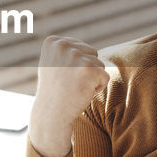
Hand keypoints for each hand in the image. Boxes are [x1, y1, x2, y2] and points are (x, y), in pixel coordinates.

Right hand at [28, 36, 108, 156]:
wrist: (51, 114)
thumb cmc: (54, 91)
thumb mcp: (52, 64)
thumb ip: (64, 51)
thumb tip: (78, 46)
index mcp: (53, 42)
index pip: (80, 47)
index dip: (75, 65)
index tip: (61, 76)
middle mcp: (63, 46)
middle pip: (92, 53)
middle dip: (85, 70)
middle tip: (69, 83)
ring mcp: (76, 57)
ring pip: (99, 64)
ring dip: (92, 79)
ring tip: (74, 88)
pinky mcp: (89, 69)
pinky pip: (105, 76)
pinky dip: (98, 88)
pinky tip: (81, 93)